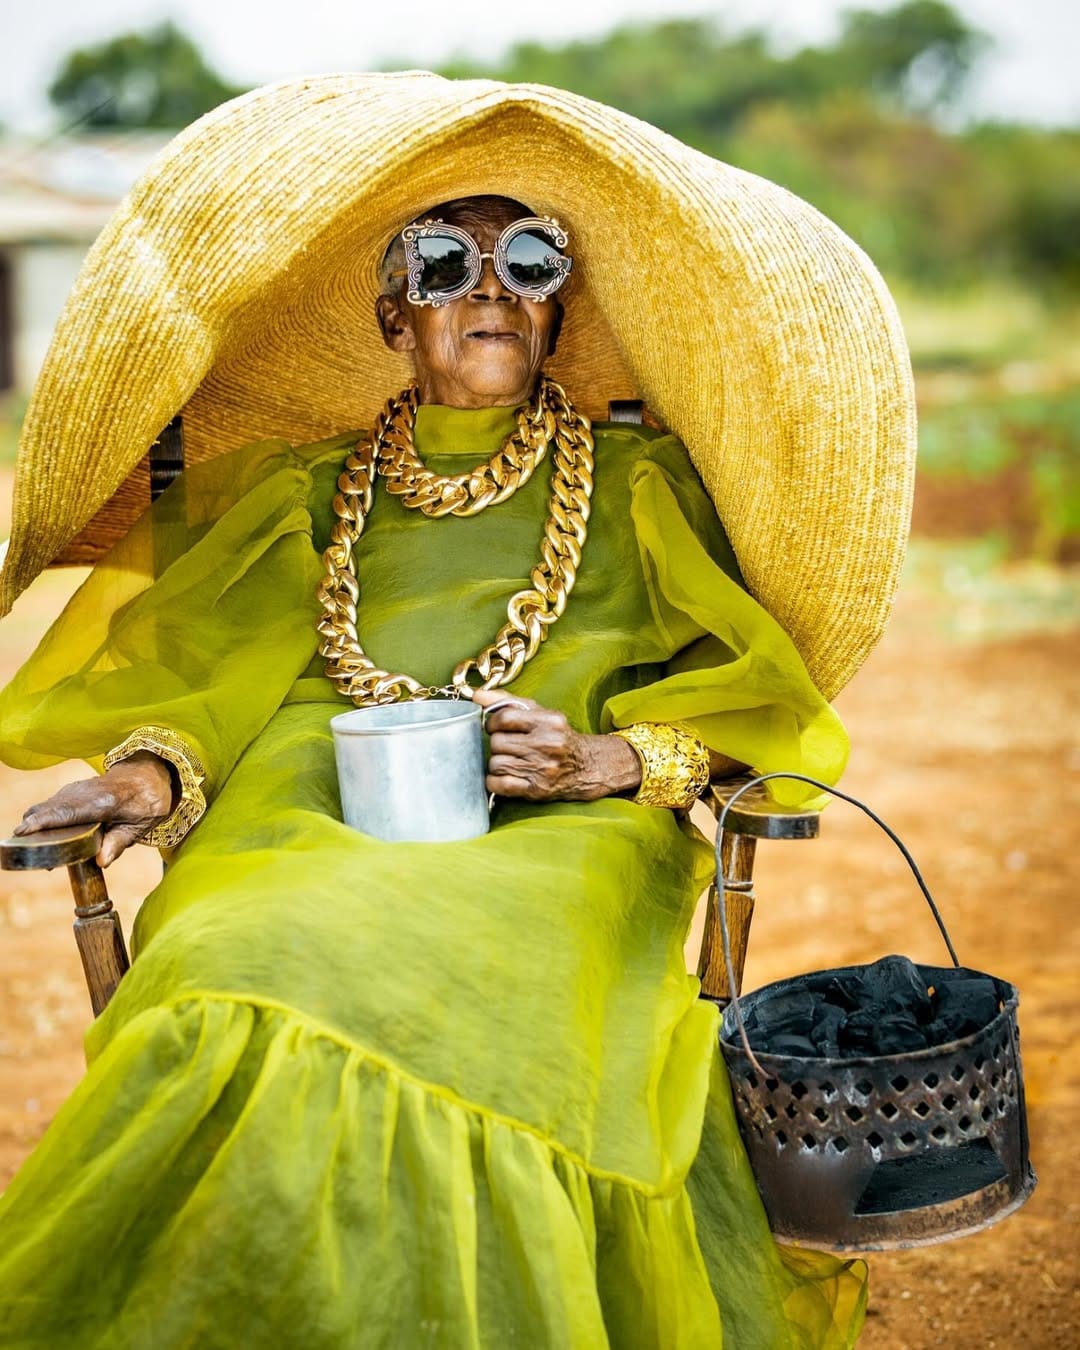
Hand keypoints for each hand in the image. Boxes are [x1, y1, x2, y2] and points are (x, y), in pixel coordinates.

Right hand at [13, 752, 175, 867]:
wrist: (147, 775)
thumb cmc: (146, 802)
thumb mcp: (140, 826)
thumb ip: (119, 843)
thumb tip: (102, 862)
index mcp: (105, 802)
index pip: (69, 812)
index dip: (44, 822)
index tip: (23, 831)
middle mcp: (85, 793)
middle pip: (51, 809)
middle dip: (33, 826)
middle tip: (23, 846)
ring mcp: (76, 790)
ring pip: (47, 806)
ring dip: (37, 824)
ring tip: (33, 845)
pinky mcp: (71, 793)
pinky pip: (51, 805)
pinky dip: (43, 819)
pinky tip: (42, 837)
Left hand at [472, 689, 641, 801]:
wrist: (586, 766)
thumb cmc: (556, 736)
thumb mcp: (538, 713)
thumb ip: (507, 701)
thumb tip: (477, 695)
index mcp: (548, 721)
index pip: (504, 718)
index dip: (492, 723)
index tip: (495, 727)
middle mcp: (547, 744)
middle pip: (497, 743)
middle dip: (496, 744)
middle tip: (505, 746)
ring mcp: (543, 768)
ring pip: (496, 764)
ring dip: (496, 763)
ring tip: (508, 761)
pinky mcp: (537, 789)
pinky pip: (501, 785)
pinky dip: (494, 781)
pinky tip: (502, 776)